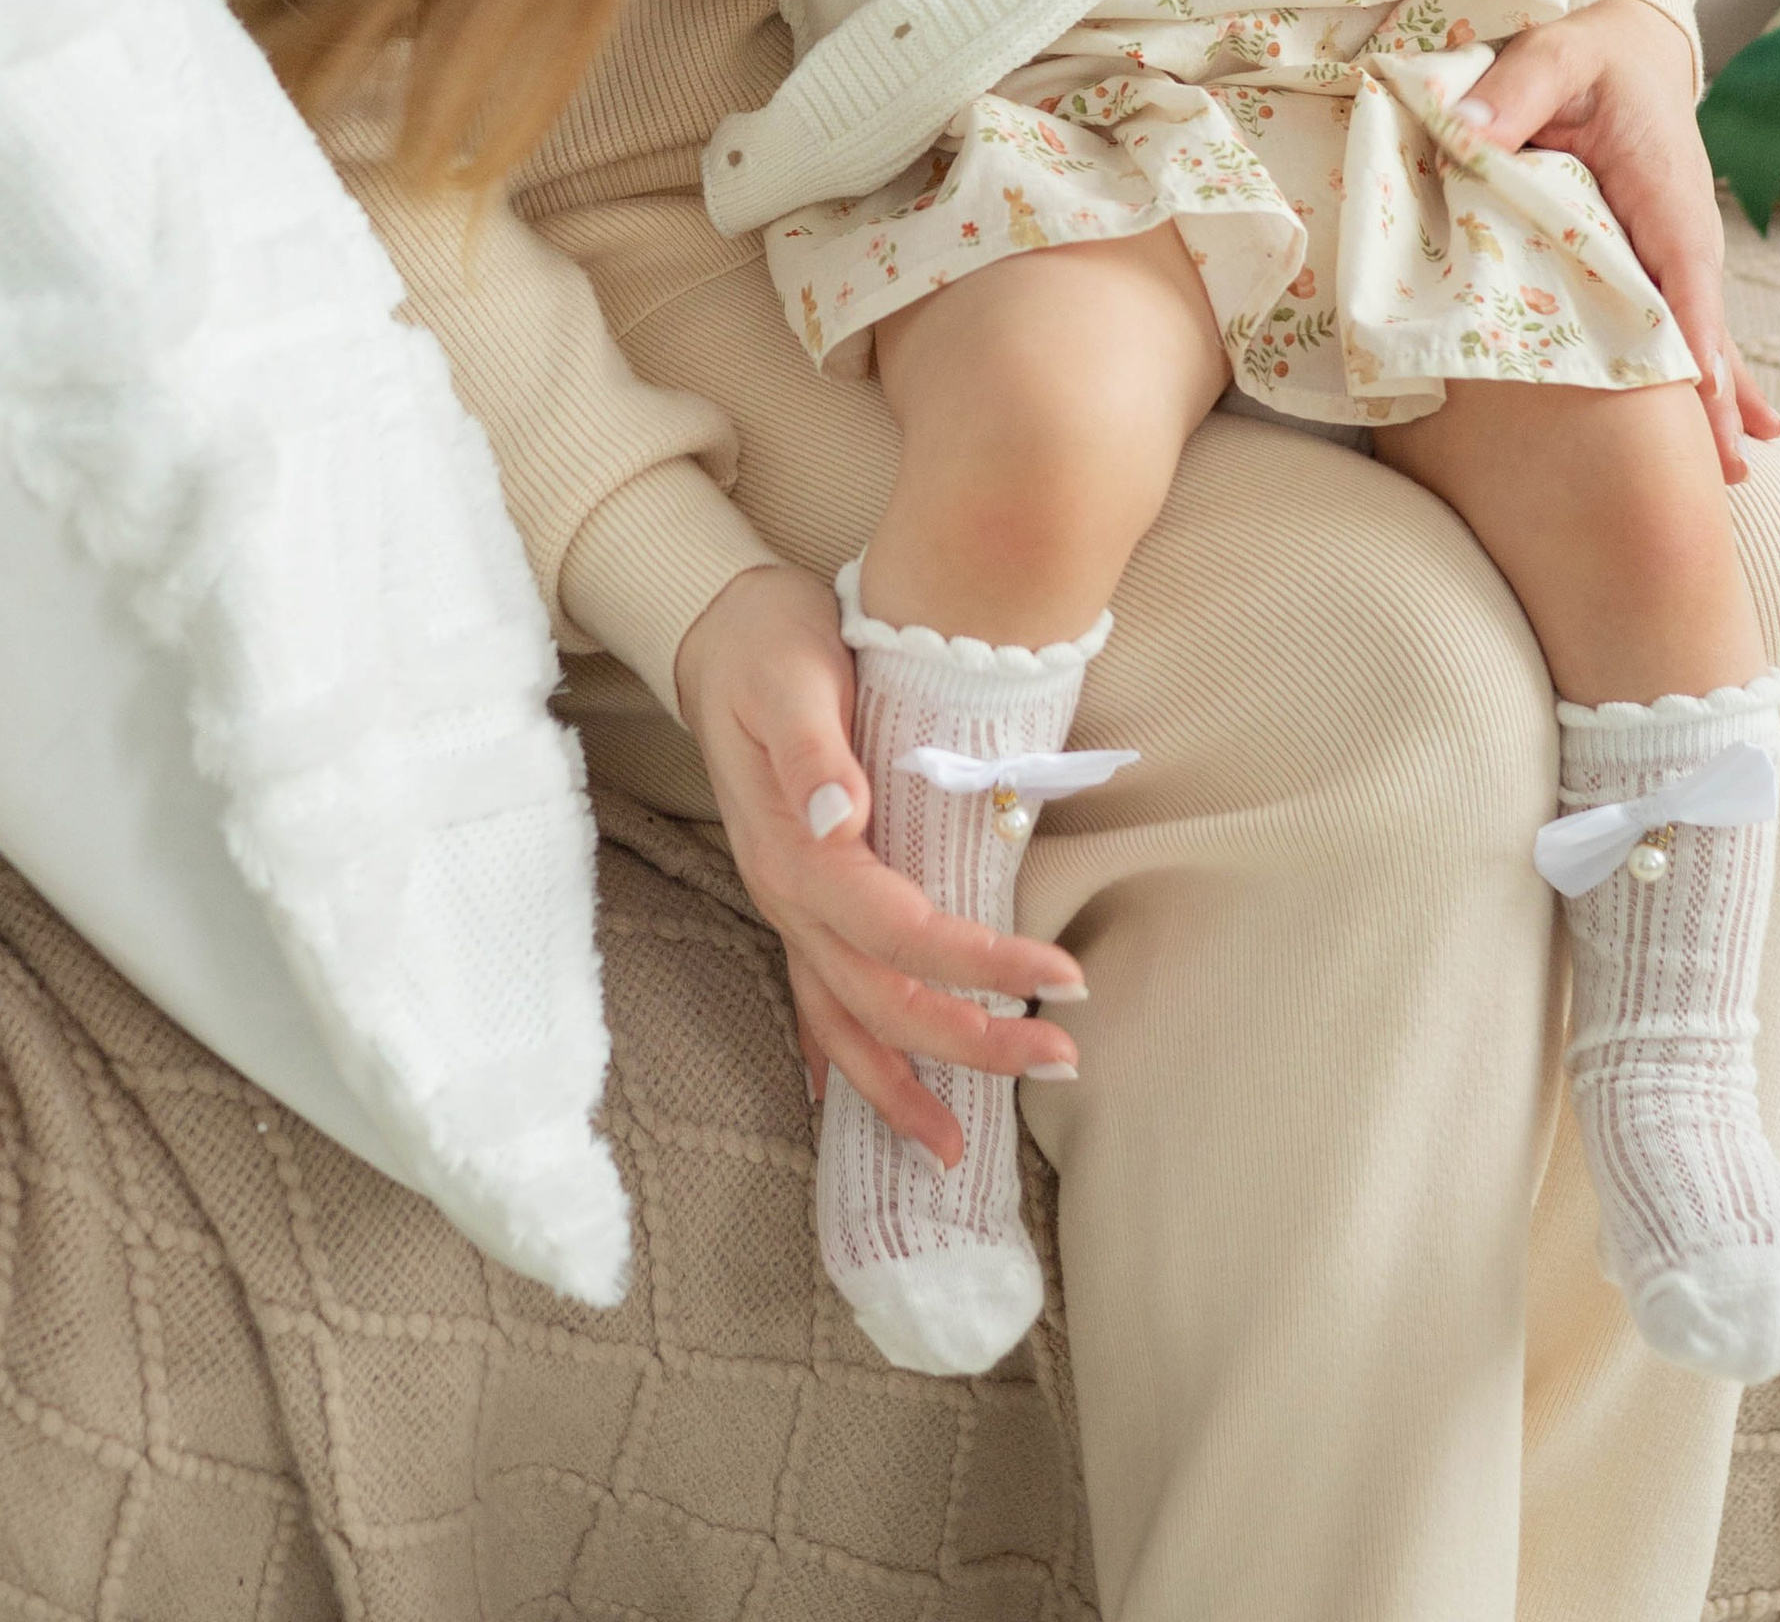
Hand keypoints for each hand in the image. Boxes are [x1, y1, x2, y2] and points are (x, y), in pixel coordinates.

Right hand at [672, 561, 1085, 1158]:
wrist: (718, 632)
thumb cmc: (768, 645)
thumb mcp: (790, 676)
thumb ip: (812, 748)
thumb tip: (840, 814)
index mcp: (797, 851)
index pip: (899, 930)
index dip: (980, 962)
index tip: (1061, 976)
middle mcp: (788, 896)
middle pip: (882, 998)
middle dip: (969, 1043)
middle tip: (1061, 1059)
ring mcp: (786, 907)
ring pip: (844, 1021)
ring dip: (903, 1083)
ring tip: (959, 1148)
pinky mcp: (795, 900)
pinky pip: (815, 999)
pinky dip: (838, 1058)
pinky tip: (850, 1098)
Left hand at [1452, 0, 1779, 485]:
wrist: (1630, 48)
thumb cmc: (1589, 52)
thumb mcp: (1553, 53)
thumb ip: (1515, 89)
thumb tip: (1468, 133)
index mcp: (1662, 189)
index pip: (1682, 271)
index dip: (1688, 335)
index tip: (1697, 398)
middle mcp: (1679, 231)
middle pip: (1700, 326)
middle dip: (1712, 398)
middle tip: (1725, 474)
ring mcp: (1670, 252)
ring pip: (1696, 337)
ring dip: (1713, 403)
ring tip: (1734, 474)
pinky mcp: (1652, 261)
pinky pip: (1675, 326)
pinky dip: (1699, 376)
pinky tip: (1722, 428)